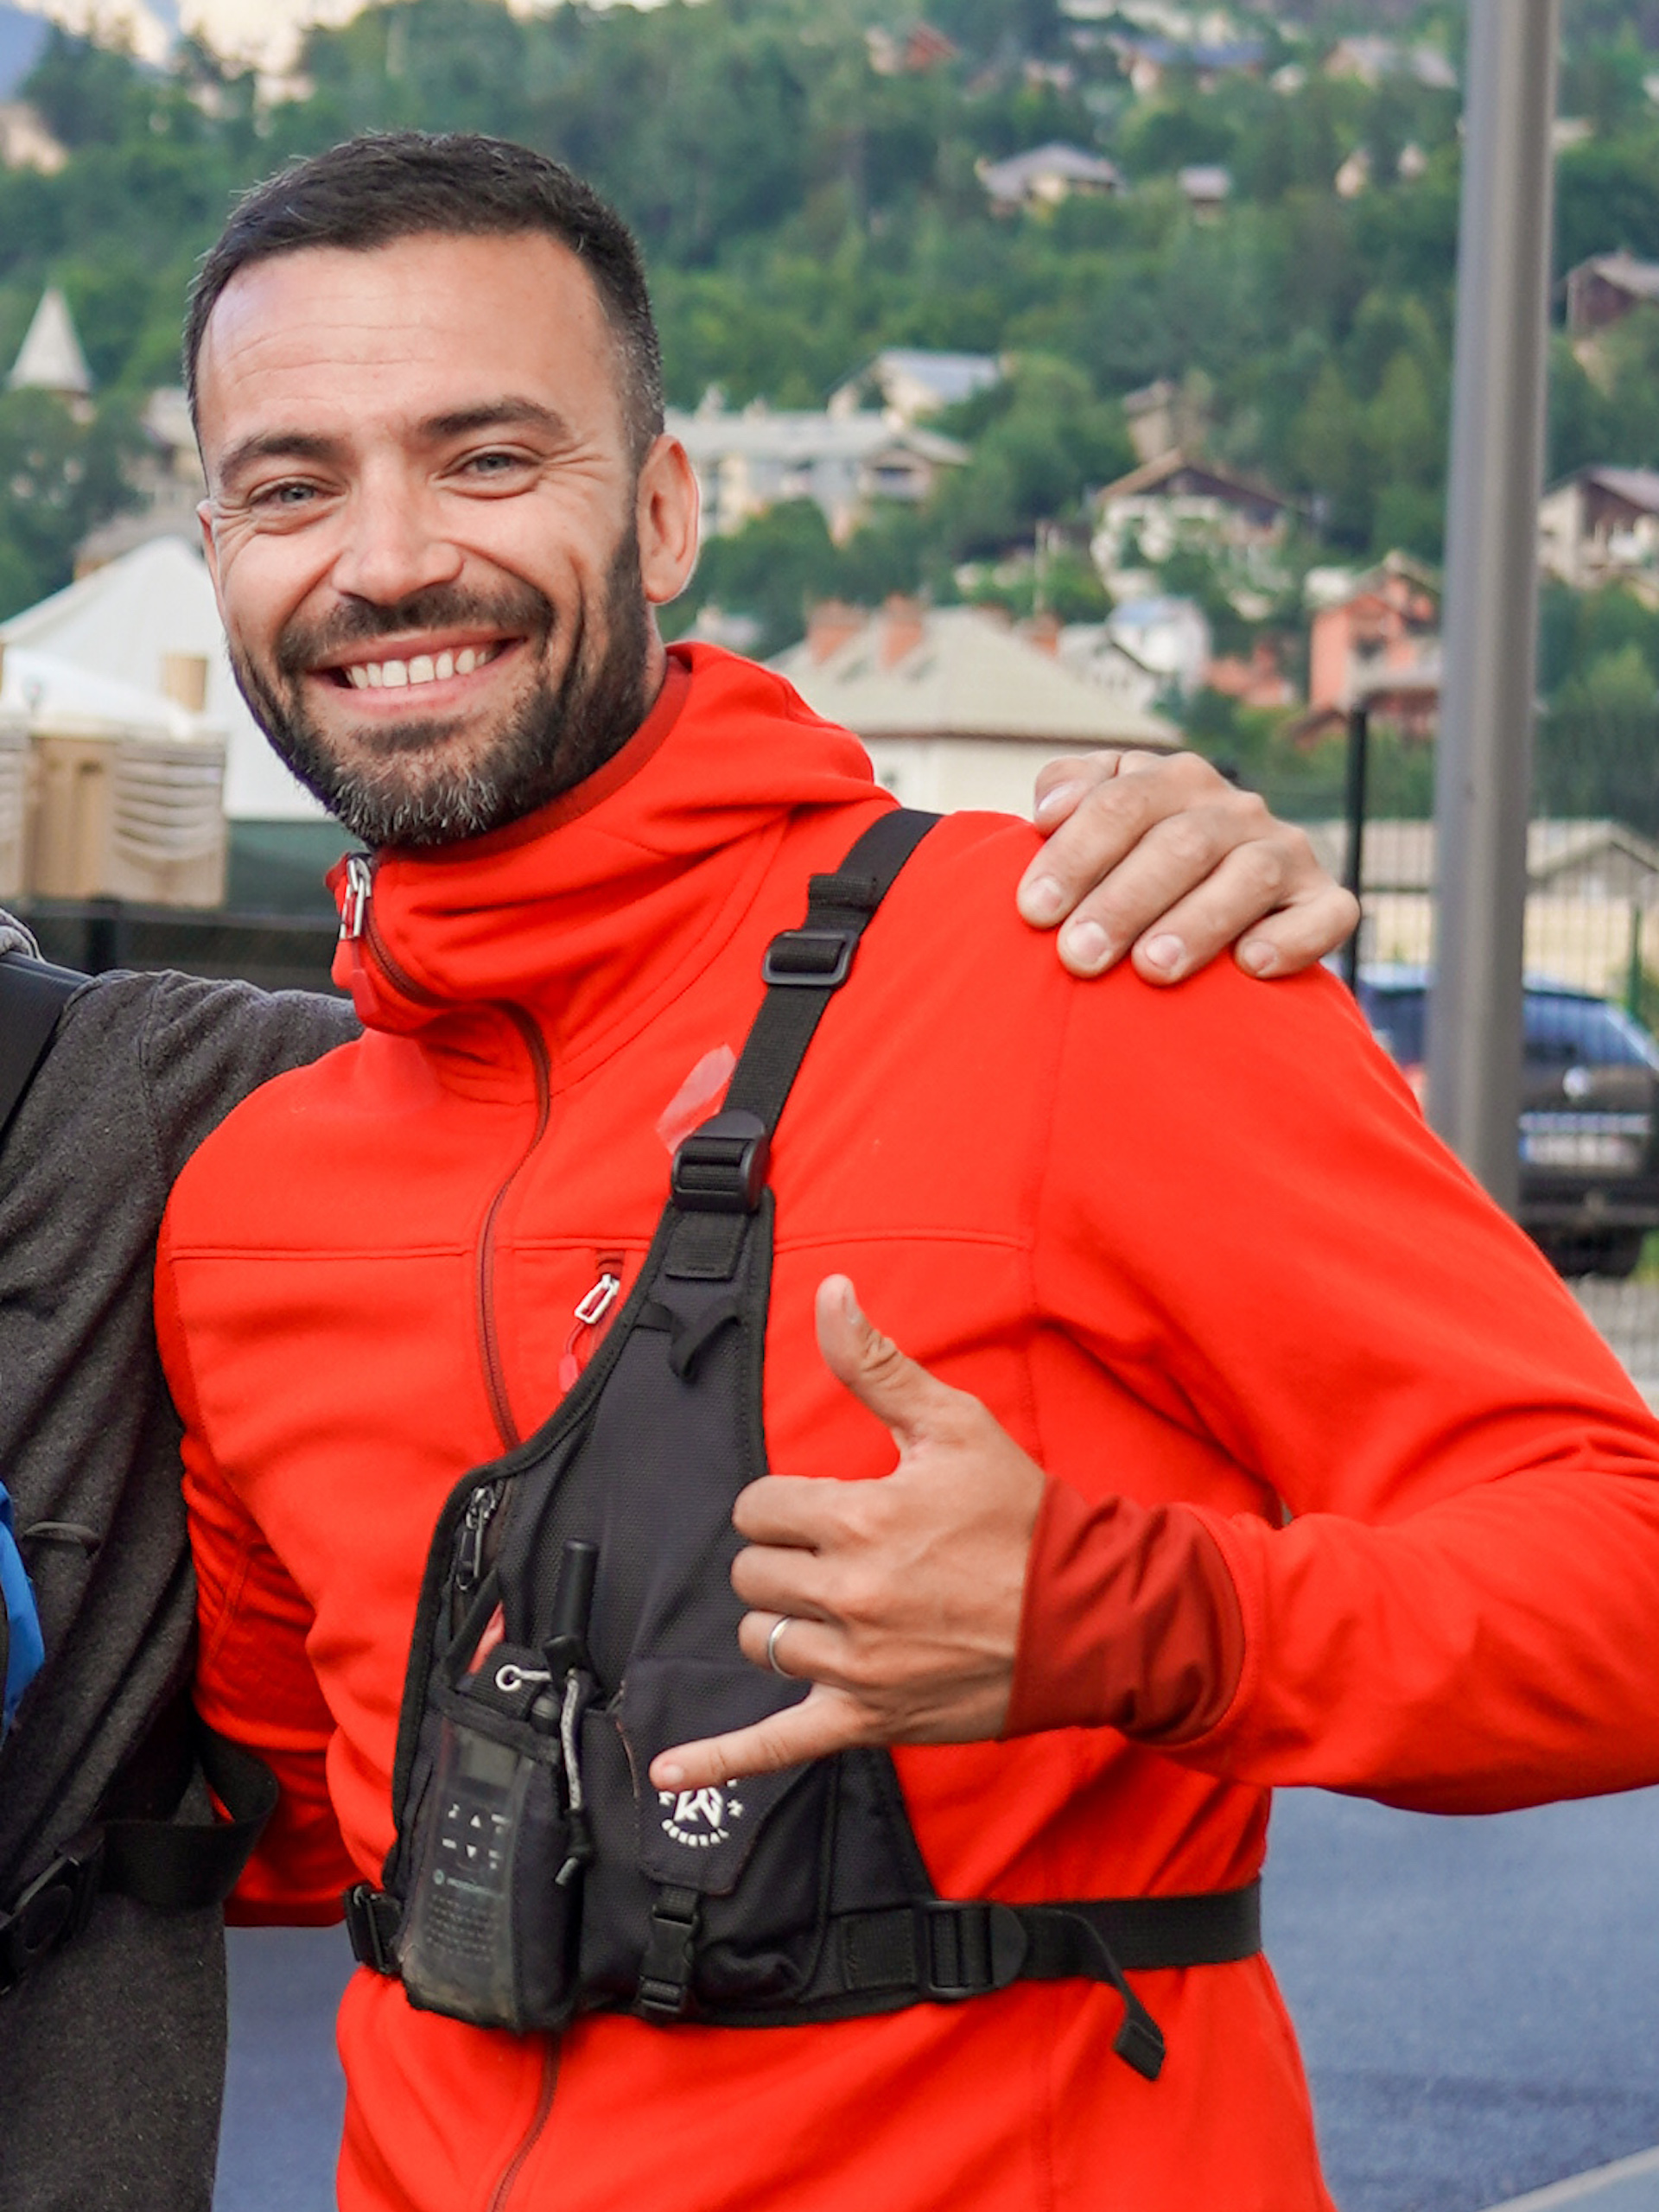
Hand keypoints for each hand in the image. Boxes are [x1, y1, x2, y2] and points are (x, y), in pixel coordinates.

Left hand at [648, 1277, 1043, 1790]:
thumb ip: (876, 1363)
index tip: (826, 1505)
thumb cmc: (1021, 1516)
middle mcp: (848, 1595)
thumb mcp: (950, 1424)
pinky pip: (776, 1747)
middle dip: (783, 1557)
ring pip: (760, 1640)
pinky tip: (672, 1772)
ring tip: (835, 1607)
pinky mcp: (868, 1719)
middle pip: (751, 1572)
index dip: (784, 1502)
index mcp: (859, 1518)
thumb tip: (828, 1292)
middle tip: (840, 1553)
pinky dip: (719, 1761)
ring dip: (782, 1622)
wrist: (1089, 1615)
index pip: (757, 1507)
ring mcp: (854, 1665)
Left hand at [1017, 749, 1357, 984]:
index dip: (1076, 854)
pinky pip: (1325, 914)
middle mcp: (1235, 808)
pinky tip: (1251, 967)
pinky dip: (1291, 939)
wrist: (1211, 908)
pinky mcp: (1326, 899)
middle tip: (1078, 957)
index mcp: (1174, 780)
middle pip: (1180, 845)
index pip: (1121, 804)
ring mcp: (1285, 852)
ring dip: (1198, 923)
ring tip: (1151, 969)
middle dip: (1124, 902)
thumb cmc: (1132, 864)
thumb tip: (1050, 808)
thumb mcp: (1097, 818)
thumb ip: (1069, 790)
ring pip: (1249, 876)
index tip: (1034, 910)